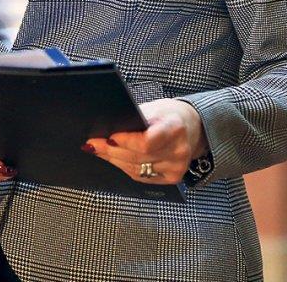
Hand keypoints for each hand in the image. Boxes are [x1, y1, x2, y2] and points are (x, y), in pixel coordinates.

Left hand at [83, 99, 208, 184]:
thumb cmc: (170, 114)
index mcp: (174, 128)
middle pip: (137, 157)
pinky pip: (142, 177)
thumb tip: (107, 126)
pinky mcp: (172, 178)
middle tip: (94, 144)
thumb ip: (134, 118)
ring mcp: (176, 167)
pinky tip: (115, 160)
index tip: (108, 136)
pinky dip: (126, 168)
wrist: (193, 126)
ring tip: (100, 150)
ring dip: (114, 160)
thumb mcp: (154, 108)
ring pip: (136, 169)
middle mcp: (178, 150)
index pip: (146, 142)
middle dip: (111, 150)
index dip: (125, 141)